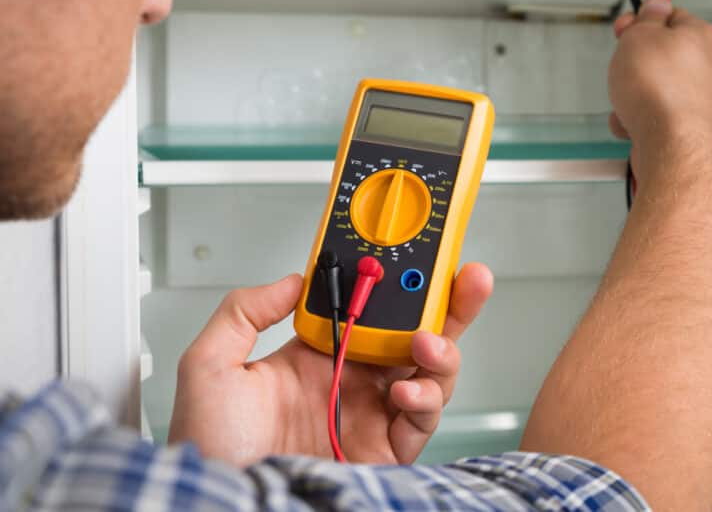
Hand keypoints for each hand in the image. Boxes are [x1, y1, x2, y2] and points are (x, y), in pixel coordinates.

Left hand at [168, 264, 493, 465]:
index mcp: (317, 356)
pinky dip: (424, 399)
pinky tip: (404, 390)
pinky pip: (422, 419)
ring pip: (429, 372)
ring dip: (441, 349)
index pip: (369, 310)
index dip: (395, 284)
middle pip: (413, 333)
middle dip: (447, 304)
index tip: (412, 258)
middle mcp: (351, 381)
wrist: (225, 506)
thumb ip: (243, 312)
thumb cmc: (210, 448)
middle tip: (467, 278)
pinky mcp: (385, 450)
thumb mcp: (209, 366)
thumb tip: (293, 280)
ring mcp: (371, 414)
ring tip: (427, 342)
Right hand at [607, 0, 711, 179]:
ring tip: (628, 103)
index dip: (643, 21)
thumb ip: (646, 18)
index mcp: (702, 36)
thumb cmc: (660, 93)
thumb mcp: (639, 37)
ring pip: (660, 88)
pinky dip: (643, 119)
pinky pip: (660, 115)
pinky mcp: (694, 127)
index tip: (626, 29)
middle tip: (623, 68)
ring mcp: (706, 99)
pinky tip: (633, 124)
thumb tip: (655, 5)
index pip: (671, 16)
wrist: (671, 146)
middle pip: (665, 55)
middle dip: (638, 64)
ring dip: (637, 94)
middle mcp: (711, 66)